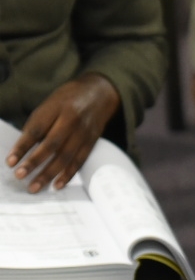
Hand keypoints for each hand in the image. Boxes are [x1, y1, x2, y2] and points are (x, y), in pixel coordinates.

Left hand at [7, 74, 119, 191]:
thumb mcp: (49, 105)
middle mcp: (71, 119)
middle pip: (52, 144)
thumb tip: (22, 151)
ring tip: (35, 187)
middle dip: (34, 162)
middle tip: (19, 176)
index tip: (10, 162)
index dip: (22, 146)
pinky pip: (80, 160)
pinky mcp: (92, 141)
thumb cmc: (67, 100)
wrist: (99, 93)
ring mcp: (83, 131)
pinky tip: (57, 185)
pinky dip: (68, 174)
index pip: (37, 129)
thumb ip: (38, 125)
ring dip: (49, 173)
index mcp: (56, 108)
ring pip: (66, 155)